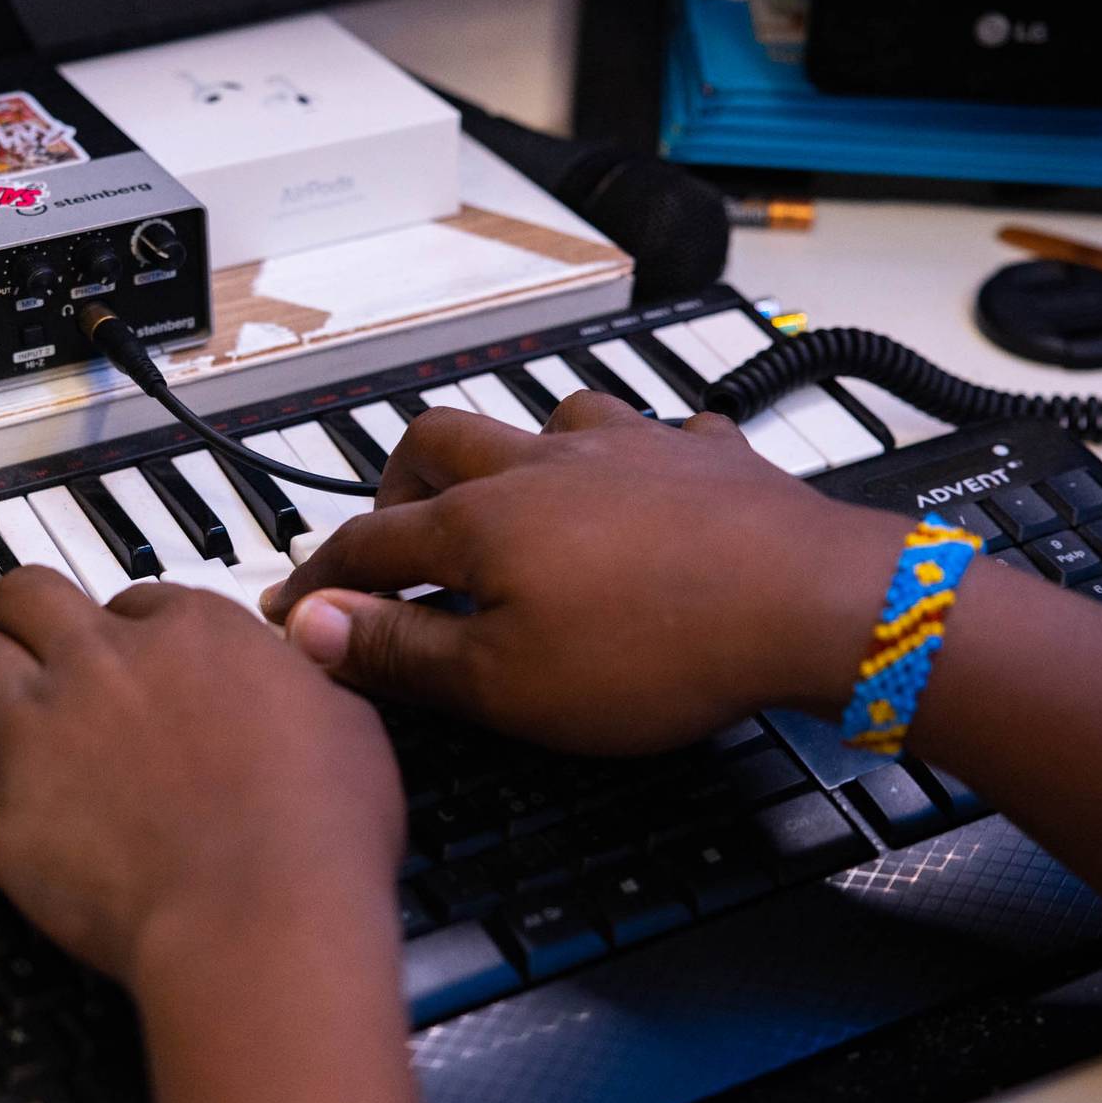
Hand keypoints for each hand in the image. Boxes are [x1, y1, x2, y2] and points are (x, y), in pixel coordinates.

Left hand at [0, 570, 405, 987]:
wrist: (257, 914)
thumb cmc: (318, 833)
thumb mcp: (350, 724)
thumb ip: (307, 684)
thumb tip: (303, 671)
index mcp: (195, 630)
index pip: (140, 600)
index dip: (126, 622)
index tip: (123, 643)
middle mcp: (105, 659)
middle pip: (34, 597)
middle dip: (17, 603)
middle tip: (7, 615)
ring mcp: (39, 724)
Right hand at [262, 392, 901, 753]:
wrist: (807, 601)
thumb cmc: (656, 651)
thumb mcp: (504, 682)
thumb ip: (402, 649)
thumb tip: (314, 627)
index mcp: (481, 521)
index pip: (368, 544)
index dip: (321, 581)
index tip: (293, 609)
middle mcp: (543, 464)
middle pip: (439, 442)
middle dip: (399, 486)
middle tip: (395, 535)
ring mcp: (628, 448)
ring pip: (544, 419)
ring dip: (511, 454)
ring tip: (513, 499)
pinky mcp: (704, 454)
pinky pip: (652, 431)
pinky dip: (626, 458)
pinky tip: (640, 485)